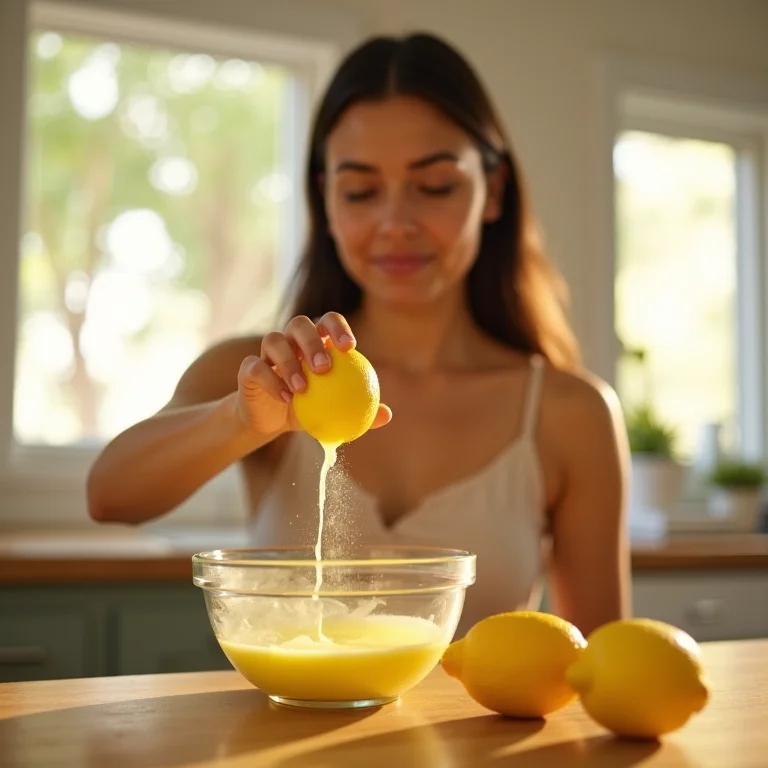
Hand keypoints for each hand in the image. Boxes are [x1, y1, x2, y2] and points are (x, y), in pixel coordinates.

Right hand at [235, 312, 391, 436]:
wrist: (270, 420)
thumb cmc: (309, 409)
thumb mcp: (335, 411)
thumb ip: (360, 410)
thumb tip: (387, 415)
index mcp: (315, 340)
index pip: (328, 321)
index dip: (338, 327)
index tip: (350, 347)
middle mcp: (290, 339)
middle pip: (299, 324)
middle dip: (313, 340)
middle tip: (325, 367)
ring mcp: (267, 351)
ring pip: (274, 340)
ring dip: (289, 362)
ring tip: (303, 387)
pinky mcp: (249, 368)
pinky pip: (256, 367)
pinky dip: (271, 381)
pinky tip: (286, 398)